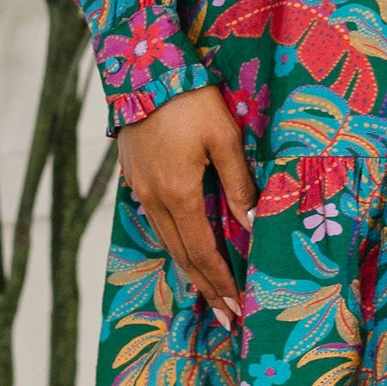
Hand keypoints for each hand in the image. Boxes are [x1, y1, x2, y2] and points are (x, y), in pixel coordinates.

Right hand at [117, 85, 258, 321]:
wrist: (143, 68)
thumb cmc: (191, 99)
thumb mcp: (225, 139)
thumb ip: (239, 184)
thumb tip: (252, 226)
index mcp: (178, 193)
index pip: (203, 251)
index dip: (221, 282)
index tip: (237, 308)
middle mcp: (154, 198)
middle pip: (181, 255)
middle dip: (206, 288)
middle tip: (226, 316)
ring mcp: (139, 189)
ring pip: (166, 241)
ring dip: (188, 269)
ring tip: (207, 293)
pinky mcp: (134, 177)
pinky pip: (156, 222)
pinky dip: (173, 244)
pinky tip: (183, 250)